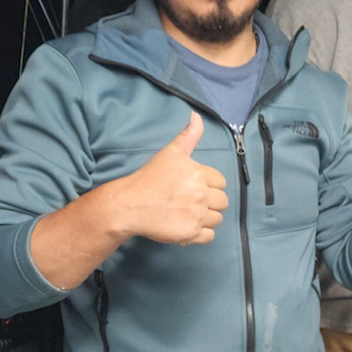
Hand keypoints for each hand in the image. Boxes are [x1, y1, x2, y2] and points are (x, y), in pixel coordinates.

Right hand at [121, 112, 227, 244]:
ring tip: (189, 214)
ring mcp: (197, 215)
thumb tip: (196, 115)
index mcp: (199, 174)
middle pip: (222, 202)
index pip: (220, 182)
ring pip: (217, 219)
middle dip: (210, 202)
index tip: (194, 187)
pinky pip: (209, 236)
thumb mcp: (170, 153)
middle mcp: (201, 195)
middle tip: (192, 202)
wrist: (130, 205)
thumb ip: (188, 136)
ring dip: (207, 218)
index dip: (209, 185)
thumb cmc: (149, 178)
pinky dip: (201, 233)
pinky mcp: (190, 233)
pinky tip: (188, 226)